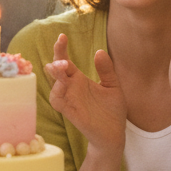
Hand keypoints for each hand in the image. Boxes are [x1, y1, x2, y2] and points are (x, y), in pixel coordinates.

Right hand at [44, 34, 126, 153]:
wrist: (115, 134)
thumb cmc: (112, 111)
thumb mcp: (113, 86)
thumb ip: (106, 70)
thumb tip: (99, 51)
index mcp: (79, 79)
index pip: (65, 60)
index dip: (61, 48)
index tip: (62, 36)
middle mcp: (71, 88)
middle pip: (56, 70)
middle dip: (56, 59)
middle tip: (61, 51)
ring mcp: (70, 100)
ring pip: (54, 85)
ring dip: (56, 75)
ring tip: (61, 66)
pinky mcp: (70, 112)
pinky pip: (58, 102)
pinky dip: (57, 93)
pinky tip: (62, 86)